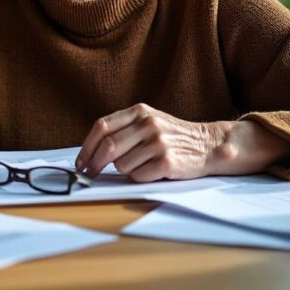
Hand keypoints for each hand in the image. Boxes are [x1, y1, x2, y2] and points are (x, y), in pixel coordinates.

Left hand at [75, 103, 289, 181]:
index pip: (102, 127)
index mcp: (139, 111)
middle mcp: (148, 124)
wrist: (208, 144)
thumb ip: (122, 129)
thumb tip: (89, 151)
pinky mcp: (167, 162)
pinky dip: (139, 177)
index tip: (81, 161)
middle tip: (90, 173)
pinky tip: (152, 170)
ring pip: (122, 165)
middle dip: (95, 164)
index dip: (87, 146)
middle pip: (108, 147)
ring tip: (140, 164)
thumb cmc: (171, 135)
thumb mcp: (147, 120)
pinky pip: (138, 176)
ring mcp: (158, 143)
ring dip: (125, 170)